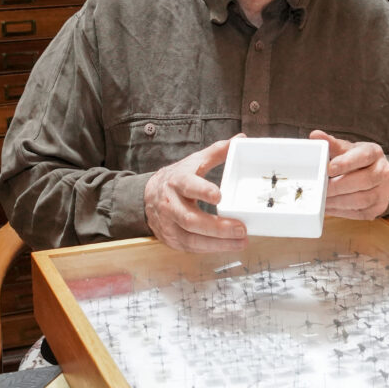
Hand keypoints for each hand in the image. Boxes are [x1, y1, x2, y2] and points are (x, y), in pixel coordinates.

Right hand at [144, 138, 246, 252]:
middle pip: (190, 219)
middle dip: (217, 227)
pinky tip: (229, 245)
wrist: (147, 196)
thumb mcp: (193, 162)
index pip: (187, 185)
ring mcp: (168, 225)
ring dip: (218, 243)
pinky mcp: (172, 239)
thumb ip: (217, 152)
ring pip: (191, 238)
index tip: (219, 196)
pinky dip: (211, 248)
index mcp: (176, 181)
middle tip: (241, 227)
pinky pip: (192, 247)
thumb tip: (241, 139)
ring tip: (241, 241)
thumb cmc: (177, 178)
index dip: (201, 190)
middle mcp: (169, 204)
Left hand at [309, 130, 388, 219]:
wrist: (375, 174)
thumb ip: (331, 144)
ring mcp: (384, 192)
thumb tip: (315, 135)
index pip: (363, 156)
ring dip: (338, 202)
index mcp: (374, 153)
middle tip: (319, 189)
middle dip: (338, 187)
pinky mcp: (378, 208)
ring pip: (361, 200)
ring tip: (321, 200)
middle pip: (363, 181)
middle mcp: (384, 171)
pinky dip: (341, 211)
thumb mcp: (346, 149)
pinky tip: (329, 207)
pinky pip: (359, 212)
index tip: (329, 168)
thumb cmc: (356, 160)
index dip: (346, 163)